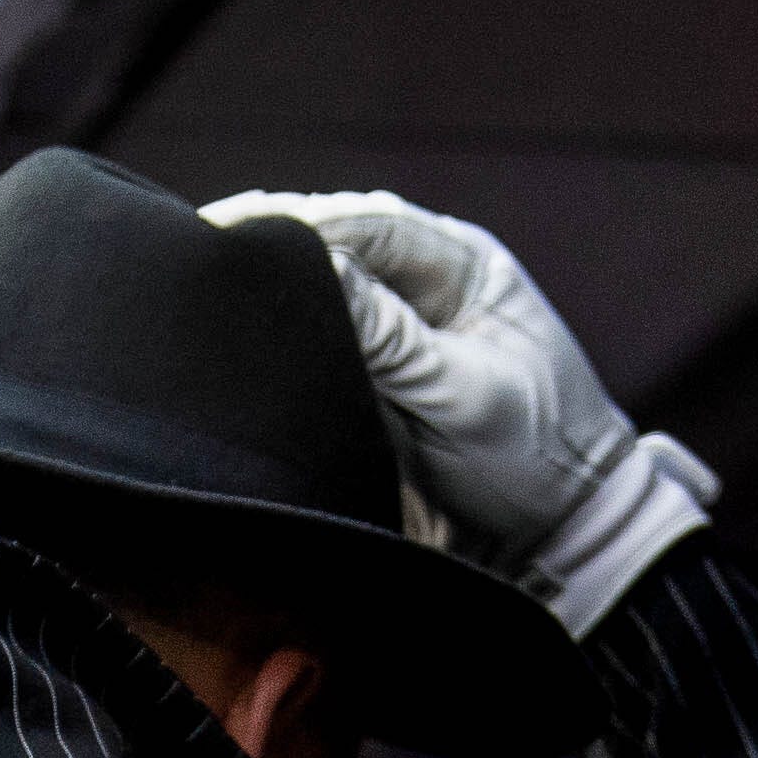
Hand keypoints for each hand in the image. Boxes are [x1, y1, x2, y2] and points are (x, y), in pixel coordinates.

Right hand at [201, 187, 716, 632]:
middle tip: (197, 247)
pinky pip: (323, 337)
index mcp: (463, 266)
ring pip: (322, 283)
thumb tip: (320, 270)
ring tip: (203, 277)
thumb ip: (392, 338)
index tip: (232, 231)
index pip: (370, 223)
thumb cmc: (538, 459)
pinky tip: (237, 332)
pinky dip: (284, 331)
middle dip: (270, 240)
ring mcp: (402, 324)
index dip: (300, 223)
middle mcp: (428, 281)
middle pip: (335, 239)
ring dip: (271, 283)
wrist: (561, 535)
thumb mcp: (465, 397)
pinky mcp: (379, 372)